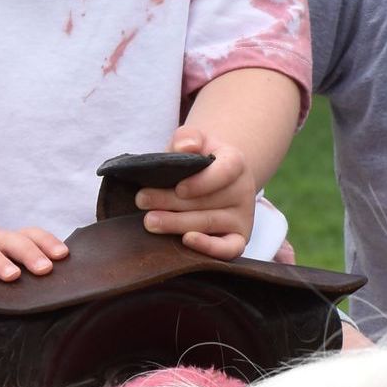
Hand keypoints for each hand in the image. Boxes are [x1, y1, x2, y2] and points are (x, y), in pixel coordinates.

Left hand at [133, 126, 257, 260]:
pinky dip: (209, 248)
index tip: (178, 188)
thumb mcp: (191, 141)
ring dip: (177, 223)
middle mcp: (243, 190)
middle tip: (142, 201)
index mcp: (235, 163)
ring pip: (209, 223)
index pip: (225, 171)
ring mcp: (242, 216)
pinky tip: (186, 241)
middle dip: (171, 202)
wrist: (210, 179)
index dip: (202, 182)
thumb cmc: (195, 160)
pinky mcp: (238, 238)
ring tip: (150, 221)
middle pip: (208, 201)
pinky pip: (230, 249)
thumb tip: (186, 147)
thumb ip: (187, 137)